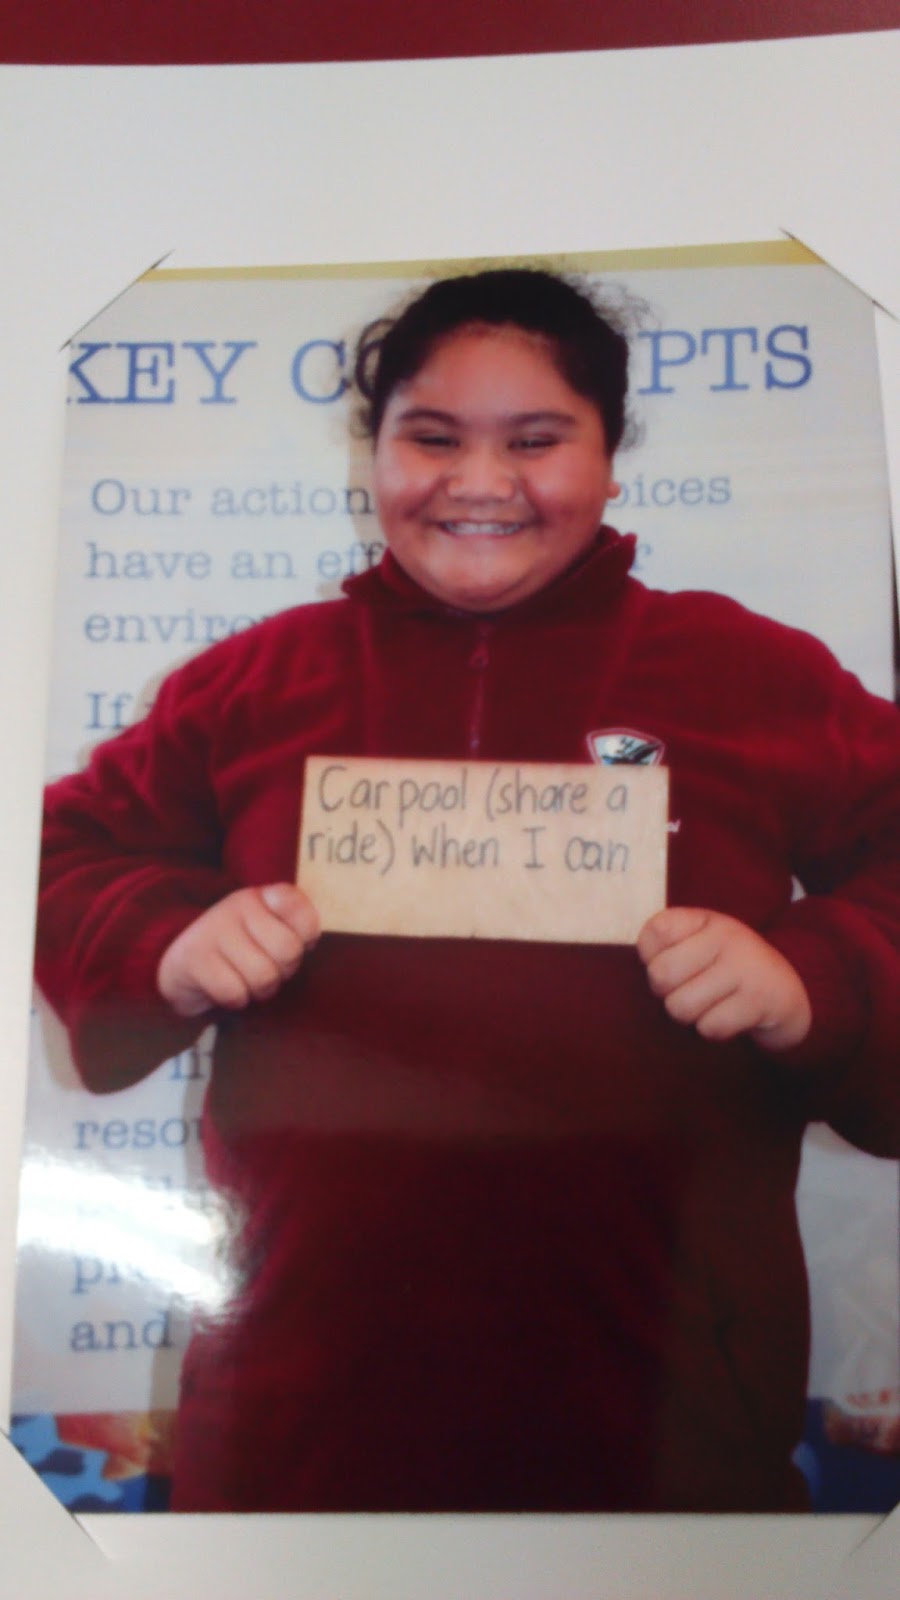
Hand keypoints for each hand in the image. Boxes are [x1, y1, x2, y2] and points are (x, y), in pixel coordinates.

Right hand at [157, 884, 319, 1017]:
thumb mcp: (269, 932)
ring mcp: (214, 928)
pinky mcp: (194, 957)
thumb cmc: (238, 952)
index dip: (306, 937)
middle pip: (288, 951)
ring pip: (263, 975)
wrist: (181, 967)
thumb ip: (296, 929)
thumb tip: (308, 939)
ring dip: (258, 990)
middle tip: (265, 968)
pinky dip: (235, 1000)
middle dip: (282, 972)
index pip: (302, 910)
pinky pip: (235, 992)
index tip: (294, 943)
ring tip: (244, 980)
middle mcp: (239, 905)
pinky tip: (224, 987)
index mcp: (264, 896)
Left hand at [637, 907, 811, 1051]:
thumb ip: (666, 944)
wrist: (787, 993)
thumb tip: (646, 962)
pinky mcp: (760, 1000)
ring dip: (691, 1016)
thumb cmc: (729, 969)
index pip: (654, 932)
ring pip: (680, 1007)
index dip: (652, 958)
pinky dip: (715, 1031)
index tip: (675, 963)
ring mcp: (745, 966)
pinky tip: (730, 1017)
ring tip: (712, 1005)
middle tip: (692, 990)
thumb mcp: (700, 944)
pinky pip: (710, 1027)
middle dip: (669, 993)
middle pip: (660, 976)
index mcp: (705, 919)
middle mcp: (727, 936)